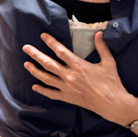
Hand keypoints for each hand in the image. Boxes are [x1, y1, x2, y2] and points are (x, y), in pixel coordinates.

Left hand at [23, 32, 137, 125]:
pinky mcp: (68, 98)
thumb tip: (99, 33)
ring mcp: (67, 88)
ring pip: (47, 78)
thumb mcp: (109, 62)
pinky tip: (35, 86)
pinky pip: (51, 94)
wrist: (111, 103)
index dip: (51, 42)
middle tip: (26, 48)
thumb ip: (102, 47)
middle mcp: (70, 76)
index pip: (61, 51)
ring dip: (35, 71)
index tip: (43, 36)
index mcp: (79, 66)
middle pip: (49, 64)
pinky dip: (42, 90)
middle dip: (36, 55)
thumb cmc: (111, 82)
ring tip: (26, 64)